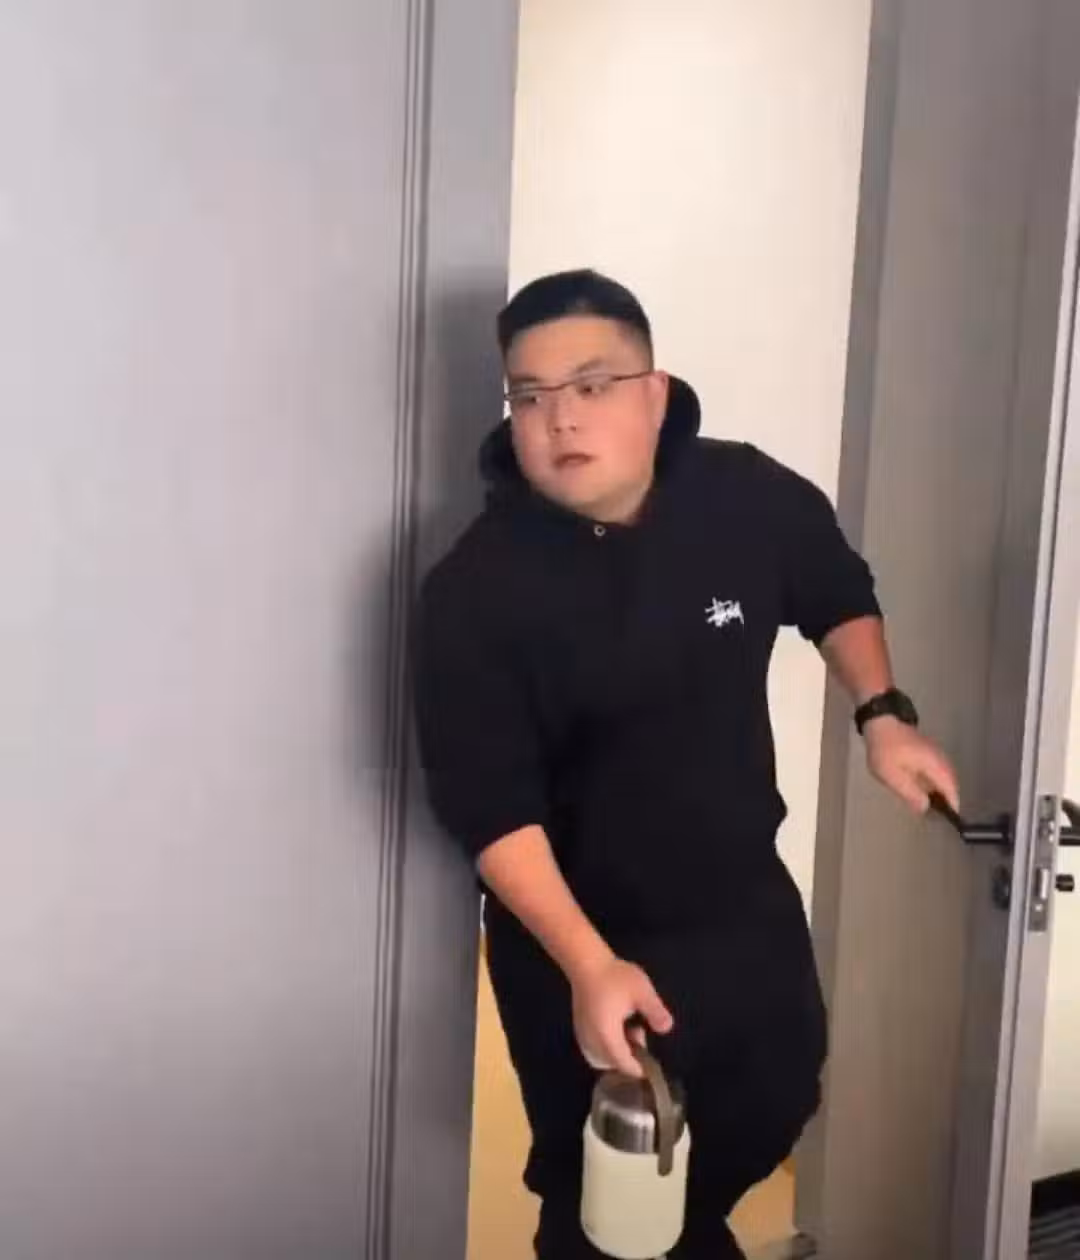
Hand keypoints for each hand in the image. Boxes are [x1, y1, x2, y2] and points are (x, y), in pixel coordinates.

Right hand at [570, 955, 673, 1077]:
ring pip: (599, 1057)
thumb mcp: (642, 992)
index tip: (652, 1065)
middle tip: (639, 1036)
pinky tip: (615, 1026)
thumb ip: (655, 1012)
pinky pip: (592, 1048)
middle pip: (610, 1065)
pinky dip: (605, 1045)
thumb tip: (666, 1028)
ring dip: (615, 1052)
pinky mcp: (578, 1027)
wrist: (586, 961)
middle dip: (627, 1058)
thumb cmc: (614, 977)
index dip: (639, 1068)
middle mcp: (591, 1041)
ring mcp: (582, 1034)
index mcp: (607, 1037)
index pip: (624, 1065)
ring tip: (628, 1029)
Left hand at [863, 717, 959, 813]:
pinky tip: (916, 787)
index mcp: (936, 766)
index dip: (951, 808)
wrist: (880, 721)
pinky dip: (930, 782)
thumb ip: (910, 794)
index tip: (944, 821)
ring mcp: (936, 754)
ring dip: (936, 791)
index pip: (952, 791)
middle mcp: (941, 760)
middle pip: (950, 786)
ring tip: (922, 803)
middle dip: (943, 801)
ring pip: (943, 779)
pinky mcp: (928, 752)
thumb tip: (926, 809)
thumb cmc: (885, 749)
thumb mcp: (893, 776)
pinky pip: (935, 771)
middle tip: (930, 815)